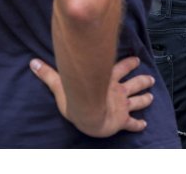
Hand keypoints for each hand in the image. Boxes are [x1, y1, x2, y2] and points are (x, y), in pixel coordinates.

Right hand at [30, 55, 154, 137]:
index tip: (137, 60)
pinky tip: (144, 125)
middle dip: (144, 80)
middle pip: (135, 83)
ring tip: (152, 96)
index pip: (122, 67)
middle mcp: (119, 91)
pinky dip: (138, 124)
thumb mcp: (61, 84)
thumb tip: (33, 63)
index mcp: (108, 80)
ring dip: (146, 98)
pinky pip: (132, 123)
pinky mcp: (122, 119)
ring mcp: (122, 105)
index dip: (130, 63)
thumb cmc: (76, 97)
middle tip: (150, 79)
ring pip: (139, 100)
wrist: (90, 112)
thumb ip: (48, 74)